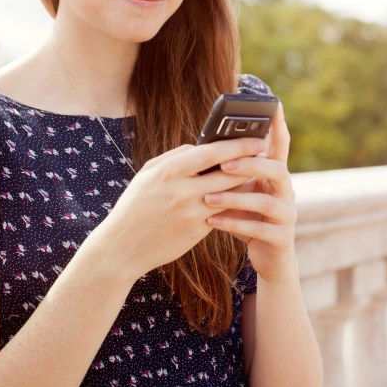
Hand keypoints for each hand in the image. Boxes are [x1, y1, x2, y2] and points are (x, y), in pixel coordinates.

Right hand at [89, 137, 265, 282]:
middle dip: (250, 163)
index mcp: (169, 171)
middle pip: (229, 173)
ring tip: (257, 174)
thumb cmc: (134, 206)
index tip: (257, 138)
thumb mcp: (148, 175)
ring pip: (230, 194)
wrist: (121, 248)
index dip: (238, 144)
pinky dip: (234, 204)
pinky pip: (223, 213)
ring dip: (246, 184)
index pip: (212, 152)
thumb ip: (175, 157)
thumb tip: (200, 145)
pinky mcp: (197, 232)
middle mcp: (182, 191)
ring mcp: (191, 213)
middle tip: (265, 155)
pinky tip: (243, 197)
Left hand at [203, 104, 298, 282]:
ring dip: (235, 198)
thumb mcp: (240, 192)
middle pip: (278, 169)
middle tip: (224, 165)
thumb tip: (206, 147)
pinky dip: (234, 224)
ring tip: (207, 198)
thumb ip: (232, 173)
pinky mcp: (281, 238)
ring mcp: (287, 215)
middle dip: (251, 164)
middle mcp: (286, 192)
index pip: (281, 144)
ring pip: (266, 201)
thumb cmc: (248, 218)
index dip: (278, 124)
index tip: (273, 103)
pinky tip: (211, 221)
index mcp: (276, 176)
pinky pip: (258, 228)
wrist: (269, 258)